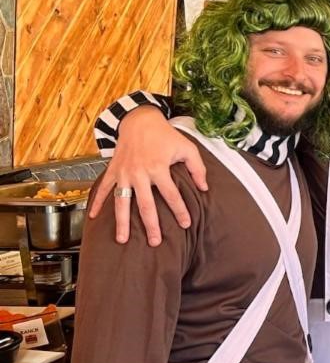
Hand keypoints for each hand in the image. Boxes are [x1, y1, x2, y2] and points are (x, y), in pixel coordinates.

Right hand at [89, 107, 206, 245]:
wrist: (139, 120)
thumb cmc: (166, 136)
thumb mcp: (187, 148)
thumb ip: (197, 169)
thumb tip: (204, 189)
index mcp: (159, 168)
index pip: (172, 195)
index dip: (180, 211)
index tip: (185, 224)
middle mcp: (139, 173)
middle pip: (145, 205)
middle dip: (151, 225)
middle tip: (155, 242)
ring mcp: (124, 173)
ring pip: (122, 201)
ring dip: (122, 222)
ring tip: (122, 240)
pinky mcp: (113, 170)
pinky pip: (104, 188)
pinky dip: (97, 201)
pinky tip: (91, 216)